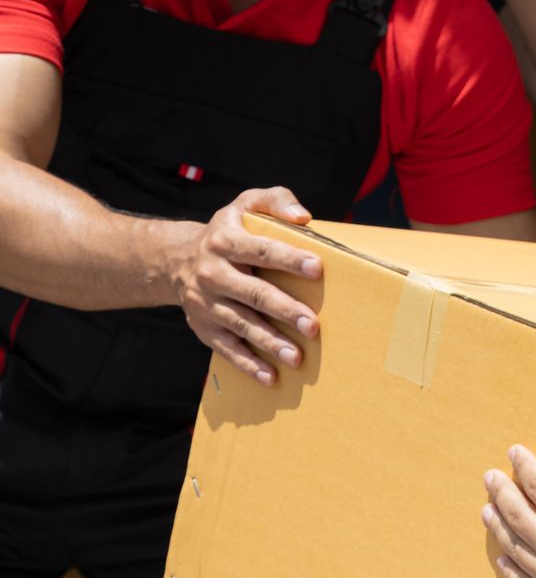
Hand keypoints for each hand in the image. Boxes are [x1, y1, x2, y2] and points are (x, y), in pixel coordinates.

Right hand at [167, 187, 322, 386]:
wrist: (176, 260)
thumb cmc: (230, 232)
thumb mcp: (245, 205)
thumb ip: (275, 200)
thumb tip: (304, 217)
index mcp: (226, 241)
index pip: (261, 250)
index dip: (288, 258)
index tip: (317, 268)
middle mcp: (213, 273)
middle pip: (253, 293)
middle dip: (283, 309)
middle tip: (311, 325)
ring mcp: (207, 303)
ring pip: (241, 324)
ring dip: (269, 343)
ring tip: (297, 357)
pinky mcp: (205, 327)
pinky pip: (228, 348)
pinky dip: (249, 364)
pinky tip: (271, 377)